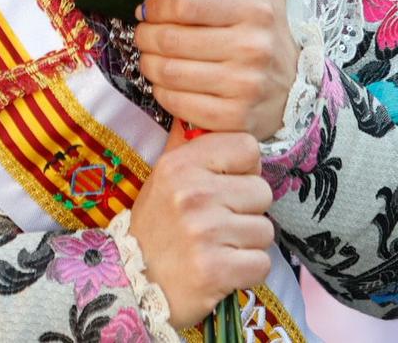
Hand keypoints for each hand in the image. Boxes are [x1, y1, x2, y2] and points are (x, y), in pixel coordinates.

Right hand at [126, 130, 274, 329]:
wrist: (132, 283)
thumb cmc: (156, 227)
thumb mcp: (164, 178)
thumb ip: (188, 145)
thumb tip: (201, 114)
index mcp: (181, 165)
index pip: (248, 147)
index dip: (244, 169)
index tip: (226, 186)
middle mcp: (193, 194)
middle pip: (262, 191)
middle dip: (247, 211)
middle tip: (219, 224)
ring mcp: (205, 232)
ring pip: (265, 230)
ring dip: (247, 243)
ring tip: (218, 247)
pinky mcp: (216, 270)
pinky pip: (261, 263)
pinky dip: (247, 271)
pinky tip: (223, 270)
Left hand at [135, 0, 297, 140]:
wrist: (298, 97)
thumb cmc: (271, 36)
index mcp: (257, 10)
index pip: (187, 2)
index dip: (157, 4)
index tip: (148, 7)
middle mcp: (252, 48)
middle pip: (169, 38)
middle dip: (145, 34)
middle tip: (144, 32)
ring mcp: (243, 88)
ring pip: (166, 71)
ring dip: (149, 63)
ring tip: (153, 56)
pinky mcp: (232, 121)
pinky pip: (175, 102)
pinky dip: (162, 91)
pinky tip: (170, 82)